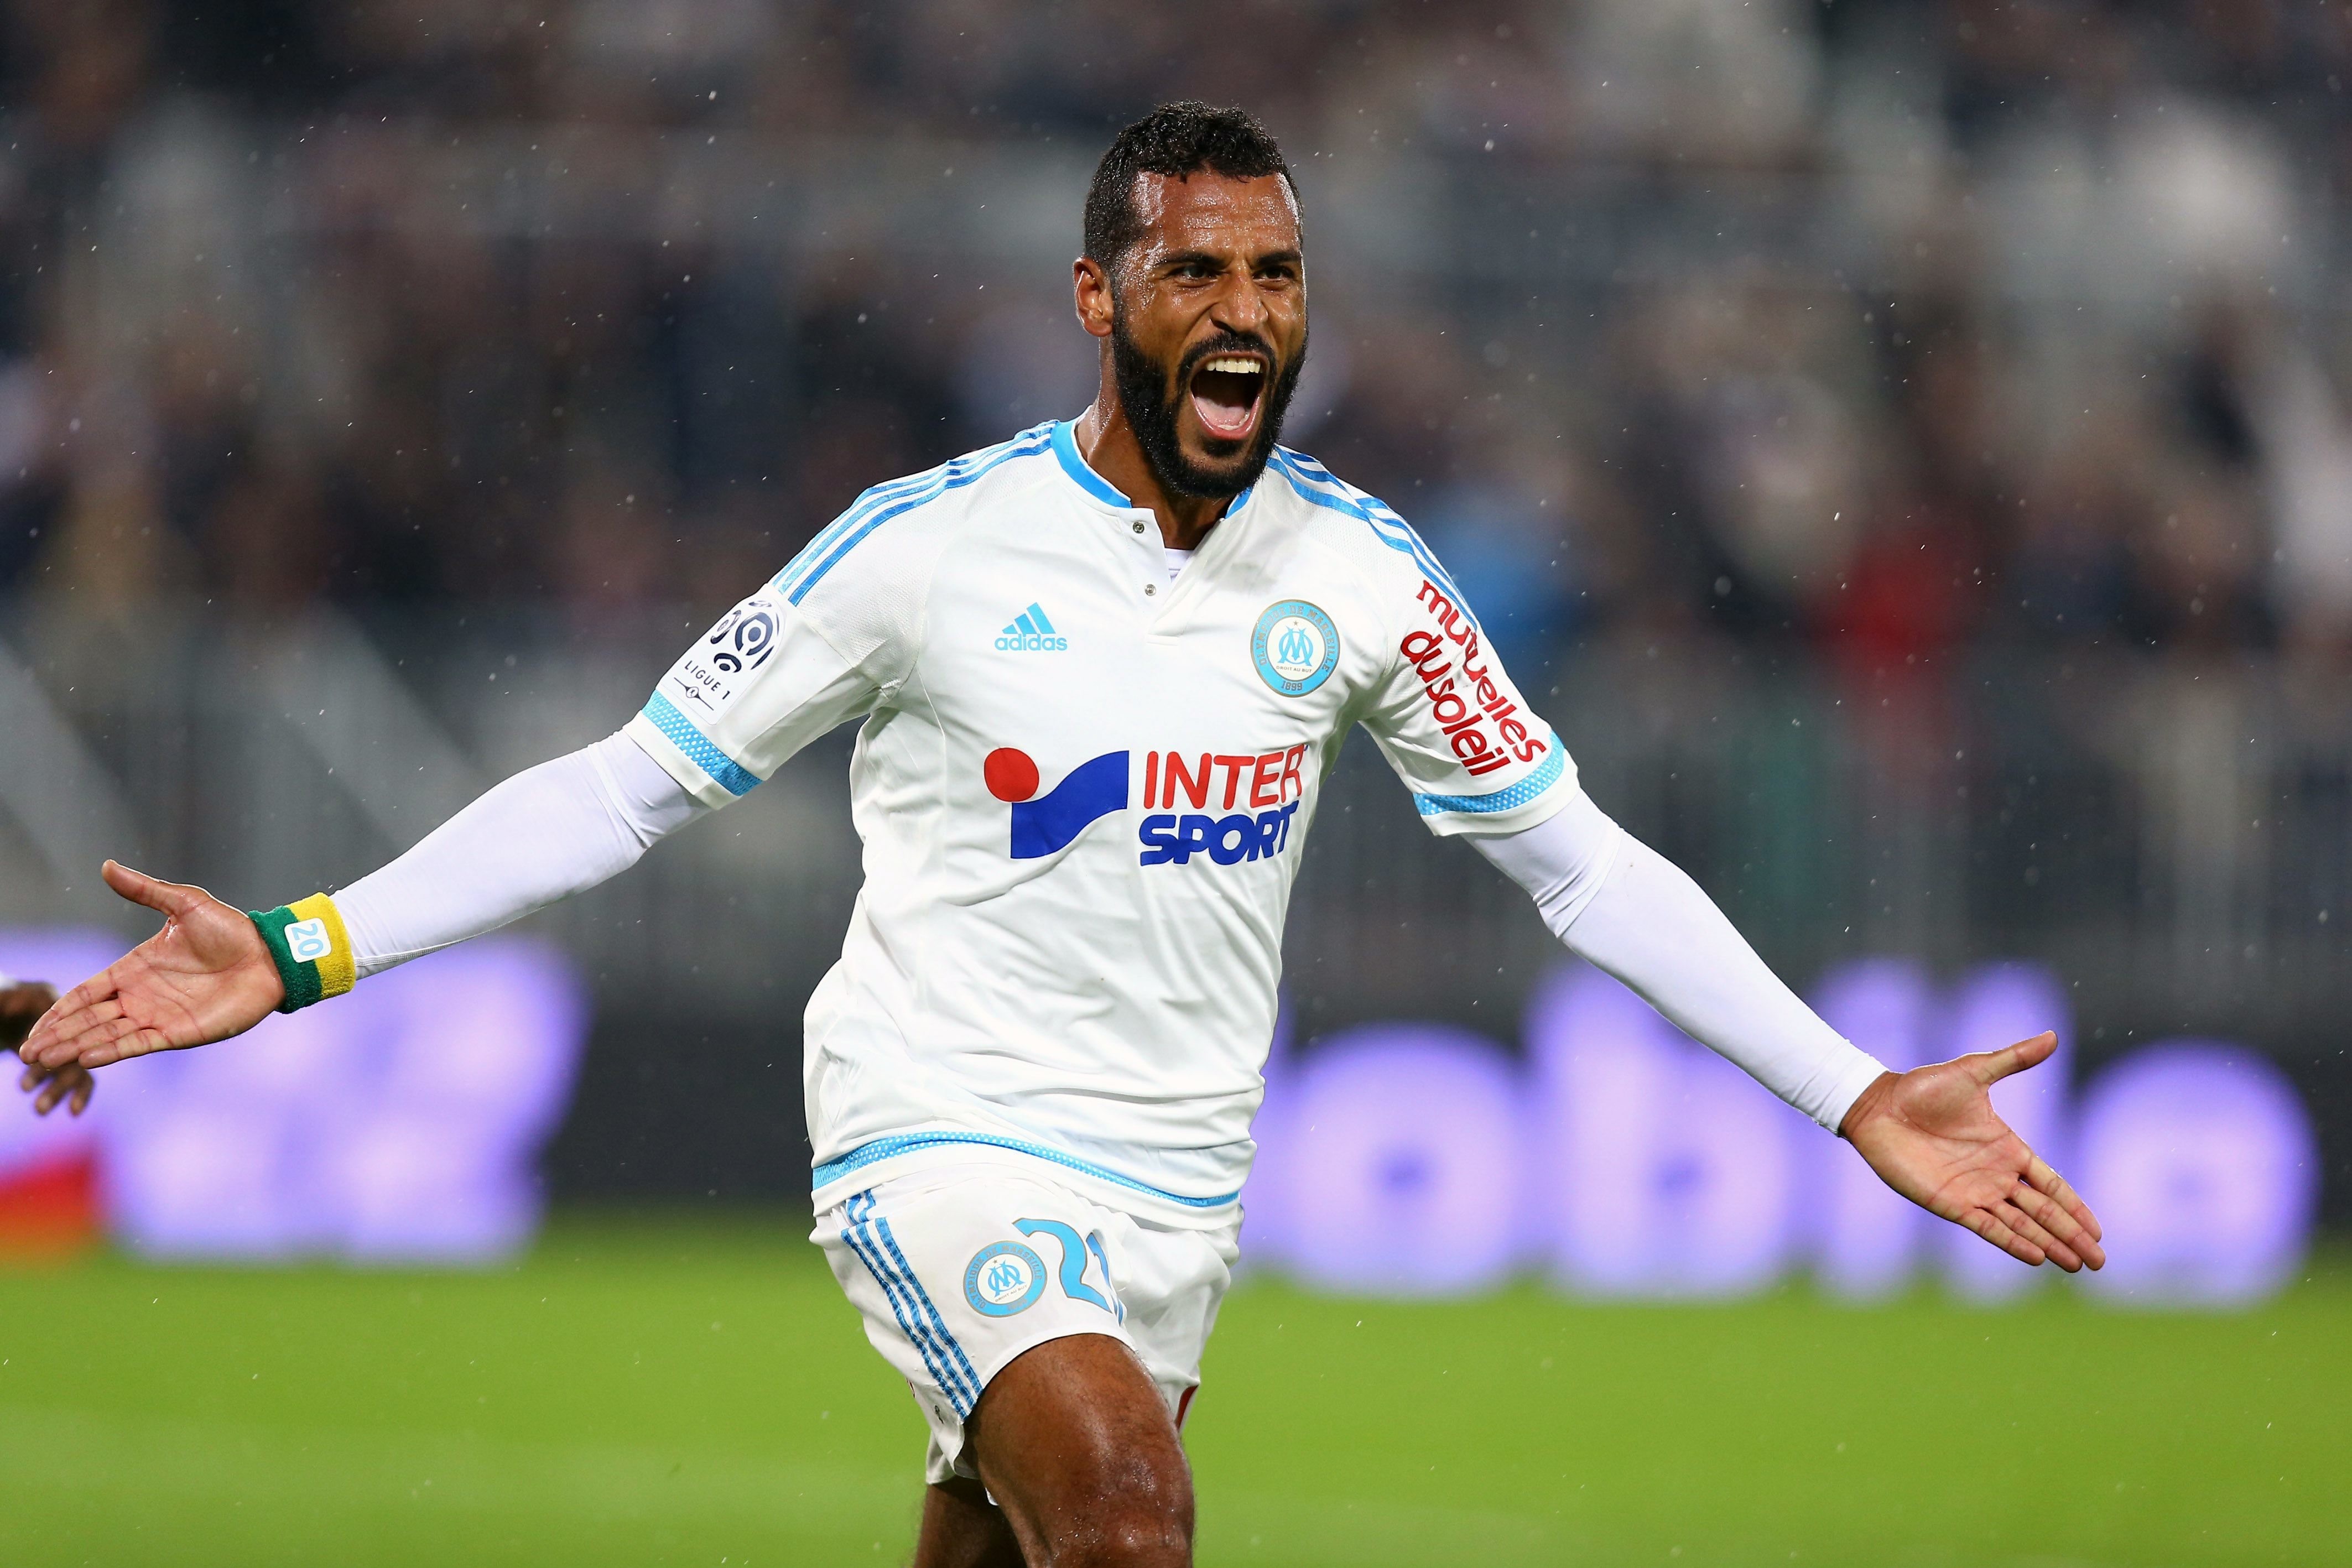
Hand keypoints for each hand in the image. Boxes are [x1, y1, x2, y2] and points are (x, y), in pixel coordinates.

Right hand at [16, 861, 284, 1113]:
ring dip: (74, 1048)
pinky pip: (137, 1044)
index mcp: (135, 969)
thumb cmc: (231, 929)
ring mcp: (158, 1016)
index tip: (33, 1028)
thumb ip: (144, 890)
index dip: (59, 1011)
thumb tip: (107, 865)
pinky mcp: (179, 1032)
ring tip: (43, 1060)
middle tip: (25, 1054)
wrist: (269, 954)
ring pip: (105, 1036)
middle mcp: (141, 997)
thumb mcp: (183, 904)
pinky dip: (111, 1052)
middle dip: (56, 1036)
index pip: (86, 994)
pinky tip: (86, 1058)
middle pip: (88, 1020)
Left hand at [1839, 1031, 2105, 1271]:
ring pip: (2022, 1224)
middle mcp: (1995, 1175)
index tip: (2099, 1230)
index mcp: (2008, 1148)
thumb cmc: (1923, 1087)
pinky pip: (1988, 1228)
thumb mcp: (1974, 1071)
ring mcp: (1974, 1191)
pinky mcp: (1950, 1203)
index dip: (2075, 1207)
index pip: (2052, 1184)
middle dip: (2072, 1235)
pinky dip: (2013, 1242)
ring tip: (2077, 1266)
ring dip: (2050, 1244)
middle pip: (2044, 1212)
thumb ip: (2013, 1059)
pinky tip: (2037, 1257)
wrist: (1879, 1105)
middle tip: (2099, 1261)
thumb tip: (2052, 1036)